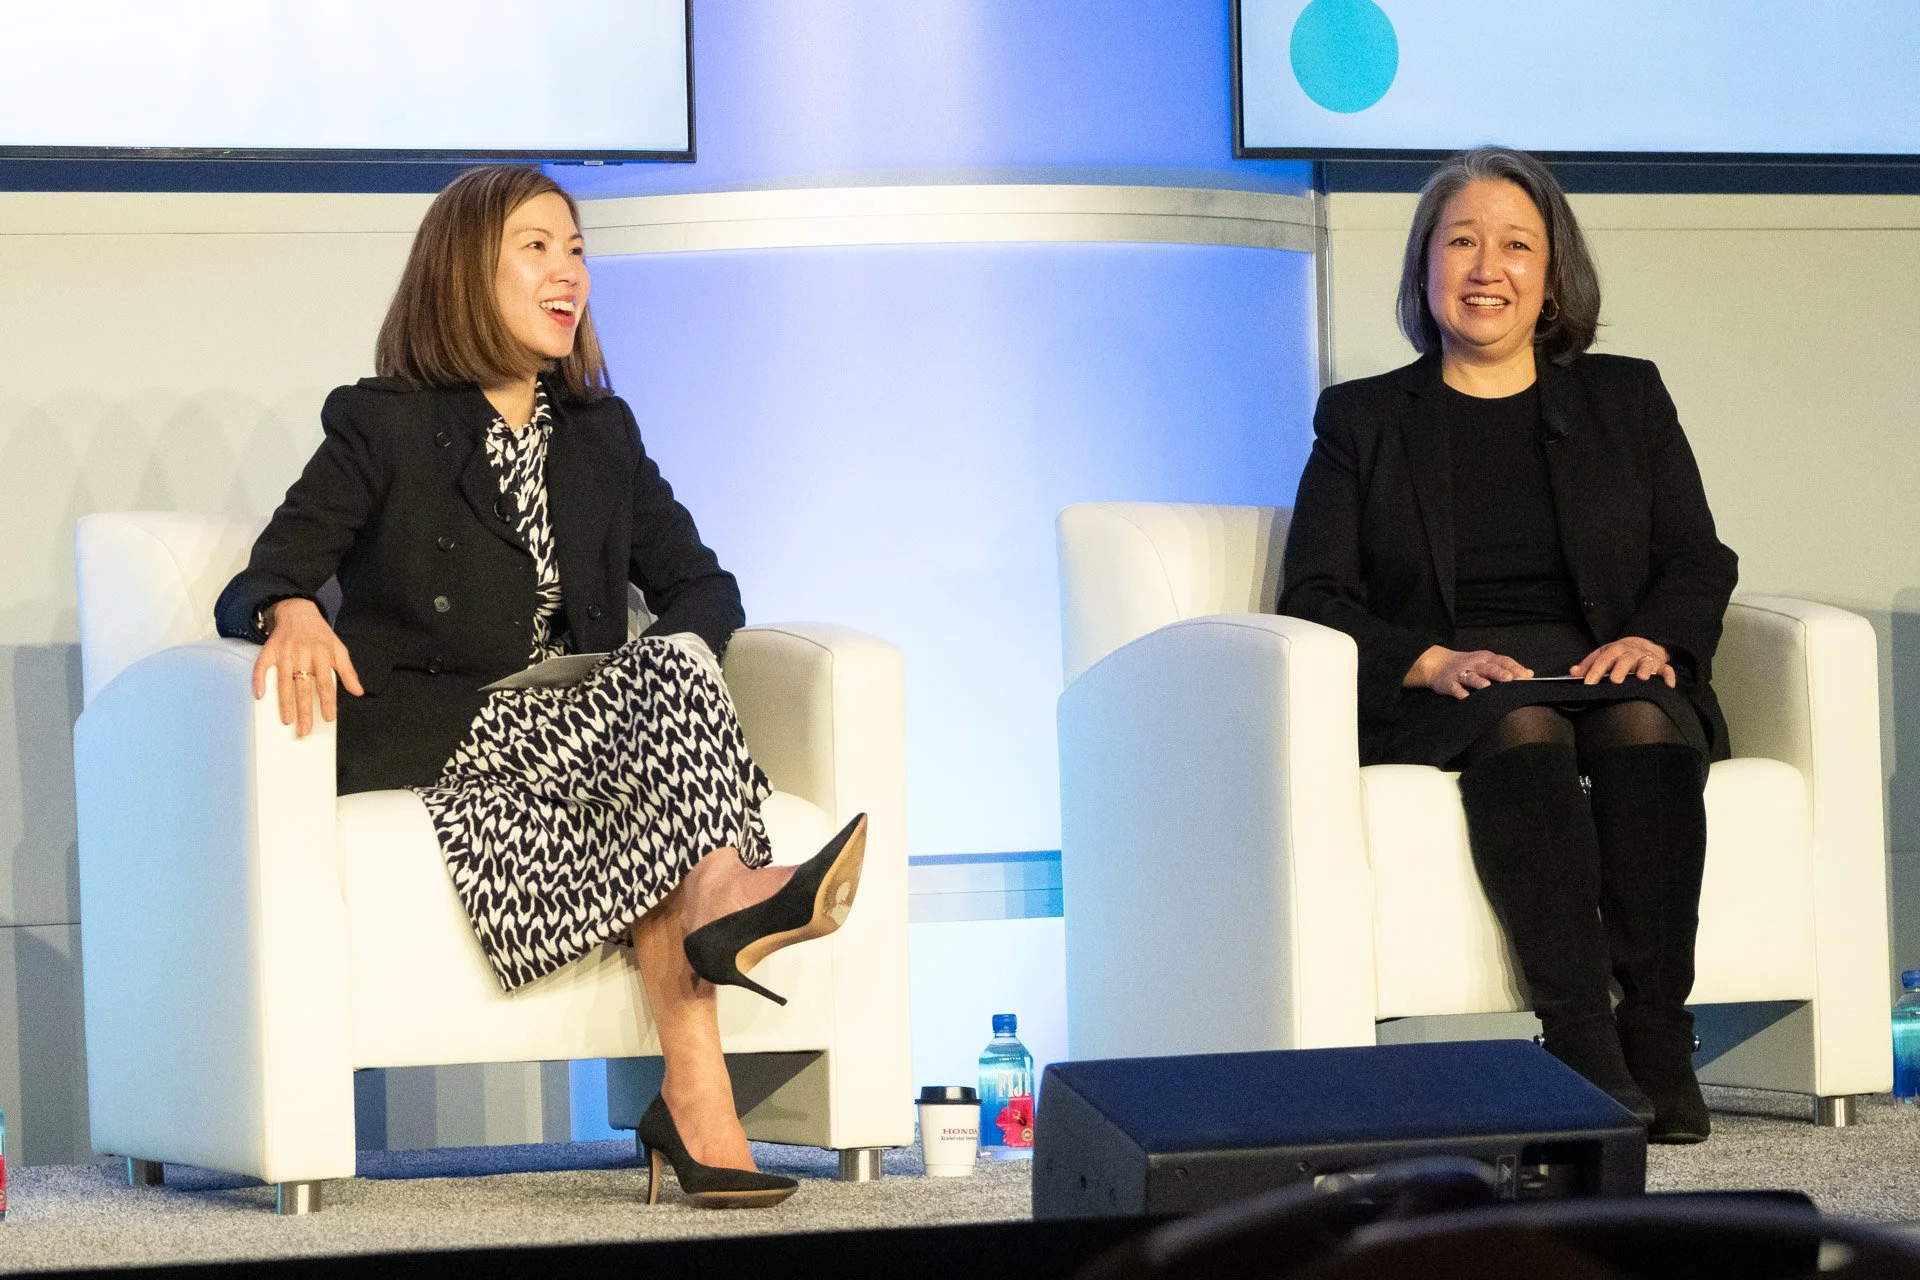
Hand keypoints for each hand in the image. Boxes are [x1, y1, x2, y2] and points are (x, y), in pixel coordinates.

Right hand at [251, 599, 363, 736]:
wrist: (298, 610)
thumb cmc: (320, 634)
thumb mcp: (339, 649)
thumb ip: (348, 672)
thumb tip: (359, 692)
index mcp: (323, 654)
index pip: (326, 683)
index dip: (327, 701)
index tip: (328, 718)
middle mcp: (304, 653)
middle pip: (304, 686)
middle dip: (305, 709)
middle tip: (304, 729)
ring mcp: (285, 651)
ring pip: (284, 680)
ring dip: (285, 702)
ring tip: (287, 720)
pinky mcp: (270, 649)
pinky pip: (262, 666)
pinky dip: (259, 679)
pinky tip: (259, 695)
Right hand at [1408, 645, 1532, 699]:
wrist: (1439, 665)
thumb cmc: (1469, 666)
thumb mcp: (1488, 663)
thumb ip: (1508, 668)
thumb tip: (1530, 673)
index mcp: (1486, 659)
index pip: (1502, 661)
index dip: (1514, 667)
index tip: (1525, 675)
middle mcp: (1475, 664)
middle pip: (1488, 667)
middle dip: (1499, 673)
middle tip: (1509, 679)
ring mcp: (1461, 673)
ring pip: (1471, 676)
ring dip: (1479, 681)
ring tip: (1487, 687)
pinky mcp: (1448, 683)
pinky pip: (1454, 687)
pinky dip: (1459, 692)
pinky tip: (1464, 696)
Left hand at [1571, 636, 1674, 687]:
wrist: (1642, 643)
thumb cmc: (1618, 654)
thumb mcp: (1602, 655)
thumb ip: (1588, 665)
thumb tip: (1572, 673)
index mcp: (1615, 650)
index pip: (1603, 659)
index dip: (1595, 671)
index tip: (1588, 683)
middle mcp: (1631, 653)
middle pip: (1625, 659)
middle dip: (1620, 669)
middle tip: (1615, 681)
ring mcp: (1647, 658)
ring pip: (1647, 663)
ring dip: (1645, 670)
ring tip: (1642, 679)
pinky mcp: (1661, 665)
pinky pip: (1667, 670)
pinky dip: (1668, 676)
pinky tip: (1668, 685)